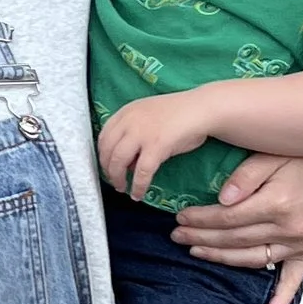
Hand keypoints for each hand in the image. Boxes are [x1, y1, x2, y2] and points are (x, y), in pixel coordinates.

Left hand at [96, 92, 211, 199]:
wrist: (200, 109)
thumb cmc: (179, 114)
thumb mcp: (147, 117)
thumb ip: (132, 133)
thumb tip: (126, 161)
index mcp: (126, 112)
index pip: (103, 136)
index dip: (102, 154)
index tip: (106, 166)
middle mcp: (129, 121)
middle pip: (107, 151)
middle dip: (107, 170)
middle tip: (113, 181)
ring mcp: (142, 133)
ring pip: (118, 162)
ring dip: (117, 179)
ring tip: (122, 188)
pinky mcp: (156, 146)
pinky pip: (141, 172)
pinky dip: (138, 186)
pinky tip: (138, 194)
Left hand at [171, 151, 302, 303]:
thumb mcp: (270, 154)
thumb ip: (245, 175)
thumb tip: (222, 199)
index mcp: (279, 203)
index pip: (228, 218)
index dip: (201, 219)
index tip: (182, 217)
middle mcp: (291, 228)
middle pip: (235, 239)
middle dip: (202, 238)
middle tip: (178, 235)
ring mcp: (301, 243)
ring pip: (251, 259)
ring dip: (220, 258)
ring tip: (196, 252)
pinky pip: (293, 279)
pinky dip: (281, 299)